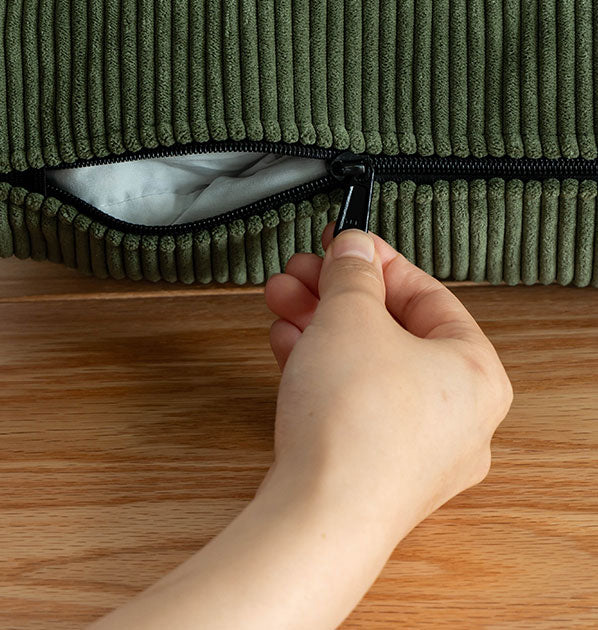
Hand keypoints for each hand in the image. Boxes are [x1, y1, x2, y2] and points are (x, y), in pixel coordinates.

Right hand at [89, 226, 512, 629]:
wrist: (320, 515)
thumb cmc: (355, 425)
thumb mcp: (350, 317)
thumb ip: (352, 273)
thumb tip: (353, 248)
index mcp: (476, 373)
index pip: (427, 294)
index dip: (377, 261)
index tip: (343, 243)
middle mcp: (456, 415)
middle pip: (390, 330)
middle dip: (336, 294)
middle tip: (304, 271)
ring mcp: (415, 447)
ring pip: (365, 366)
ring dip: (319, 327)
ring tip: (283, 301)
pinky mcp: (374, 467)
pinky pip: (351, 402)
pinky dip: (320, 368)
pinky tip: (288, 345)